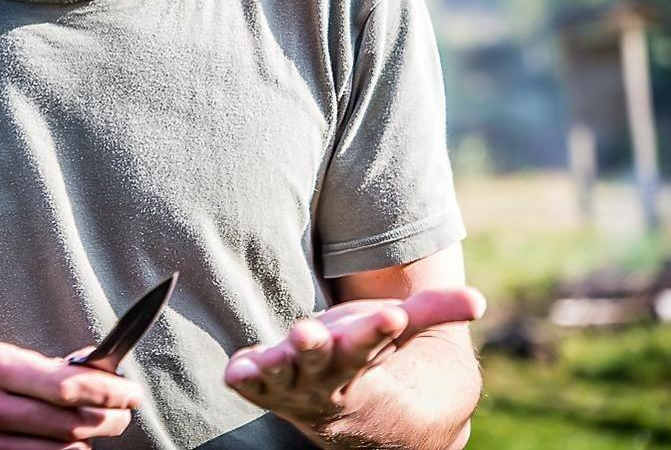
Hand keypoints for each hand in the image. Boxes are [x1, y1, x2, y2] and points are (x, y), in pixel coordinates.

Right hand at [0, 341, 142, 449]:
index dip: (106, 390)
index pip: (65, 383)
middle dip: (108, 418)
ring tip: (96, 428)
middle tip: (124, 414)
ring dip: (88, 441)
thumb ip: (47, 366)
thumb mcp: (0, 361)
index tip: (130, 392)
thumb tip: (99, 364)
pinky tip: (68, 445)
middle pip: (68, 421)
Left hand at [223, 288, 485, 429]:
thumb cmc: (369, 354)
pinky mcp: (265, 388)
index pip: (372, 344)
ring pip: (285, 379)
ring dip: (276, 367)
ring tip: (266, 357)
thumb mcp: (401, 330)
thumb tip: (477, 300)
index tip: (392, 315)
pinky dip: (246, 382)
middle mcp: (328, 377)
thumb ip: (433, 312)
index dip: (379, 330)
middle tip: (308, 331)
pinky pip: (255, 389)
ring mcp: (294, 386)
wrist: (345, 410)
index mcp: (361, 357)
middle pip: (323, 363)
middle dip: (315, 348)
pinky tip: (235, 371)